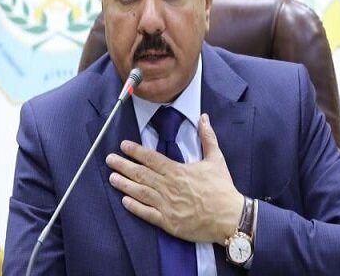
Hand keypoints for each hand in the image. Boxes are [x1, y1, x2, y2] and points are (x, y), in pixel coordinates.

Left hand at [105, 113, 242, 244]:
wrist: (230, 217)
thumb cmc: (222, 188)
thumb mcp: (216, 159)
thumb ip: (207, 137)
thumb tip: (204, 117)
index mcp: (178, 171)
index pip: (152, 159)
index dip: (136, 152)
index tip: (123, 146)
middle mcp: (169, 187)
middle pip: (141, 174)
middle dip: (124, 166)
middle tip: (109, 159)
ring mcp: (167, 206)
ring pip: (141, 193)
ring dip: (125, 184)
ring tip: (112, 178)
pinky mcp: (169, 222)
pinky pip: (147, 214)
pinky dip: (135, 207)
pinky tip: (124, 201)